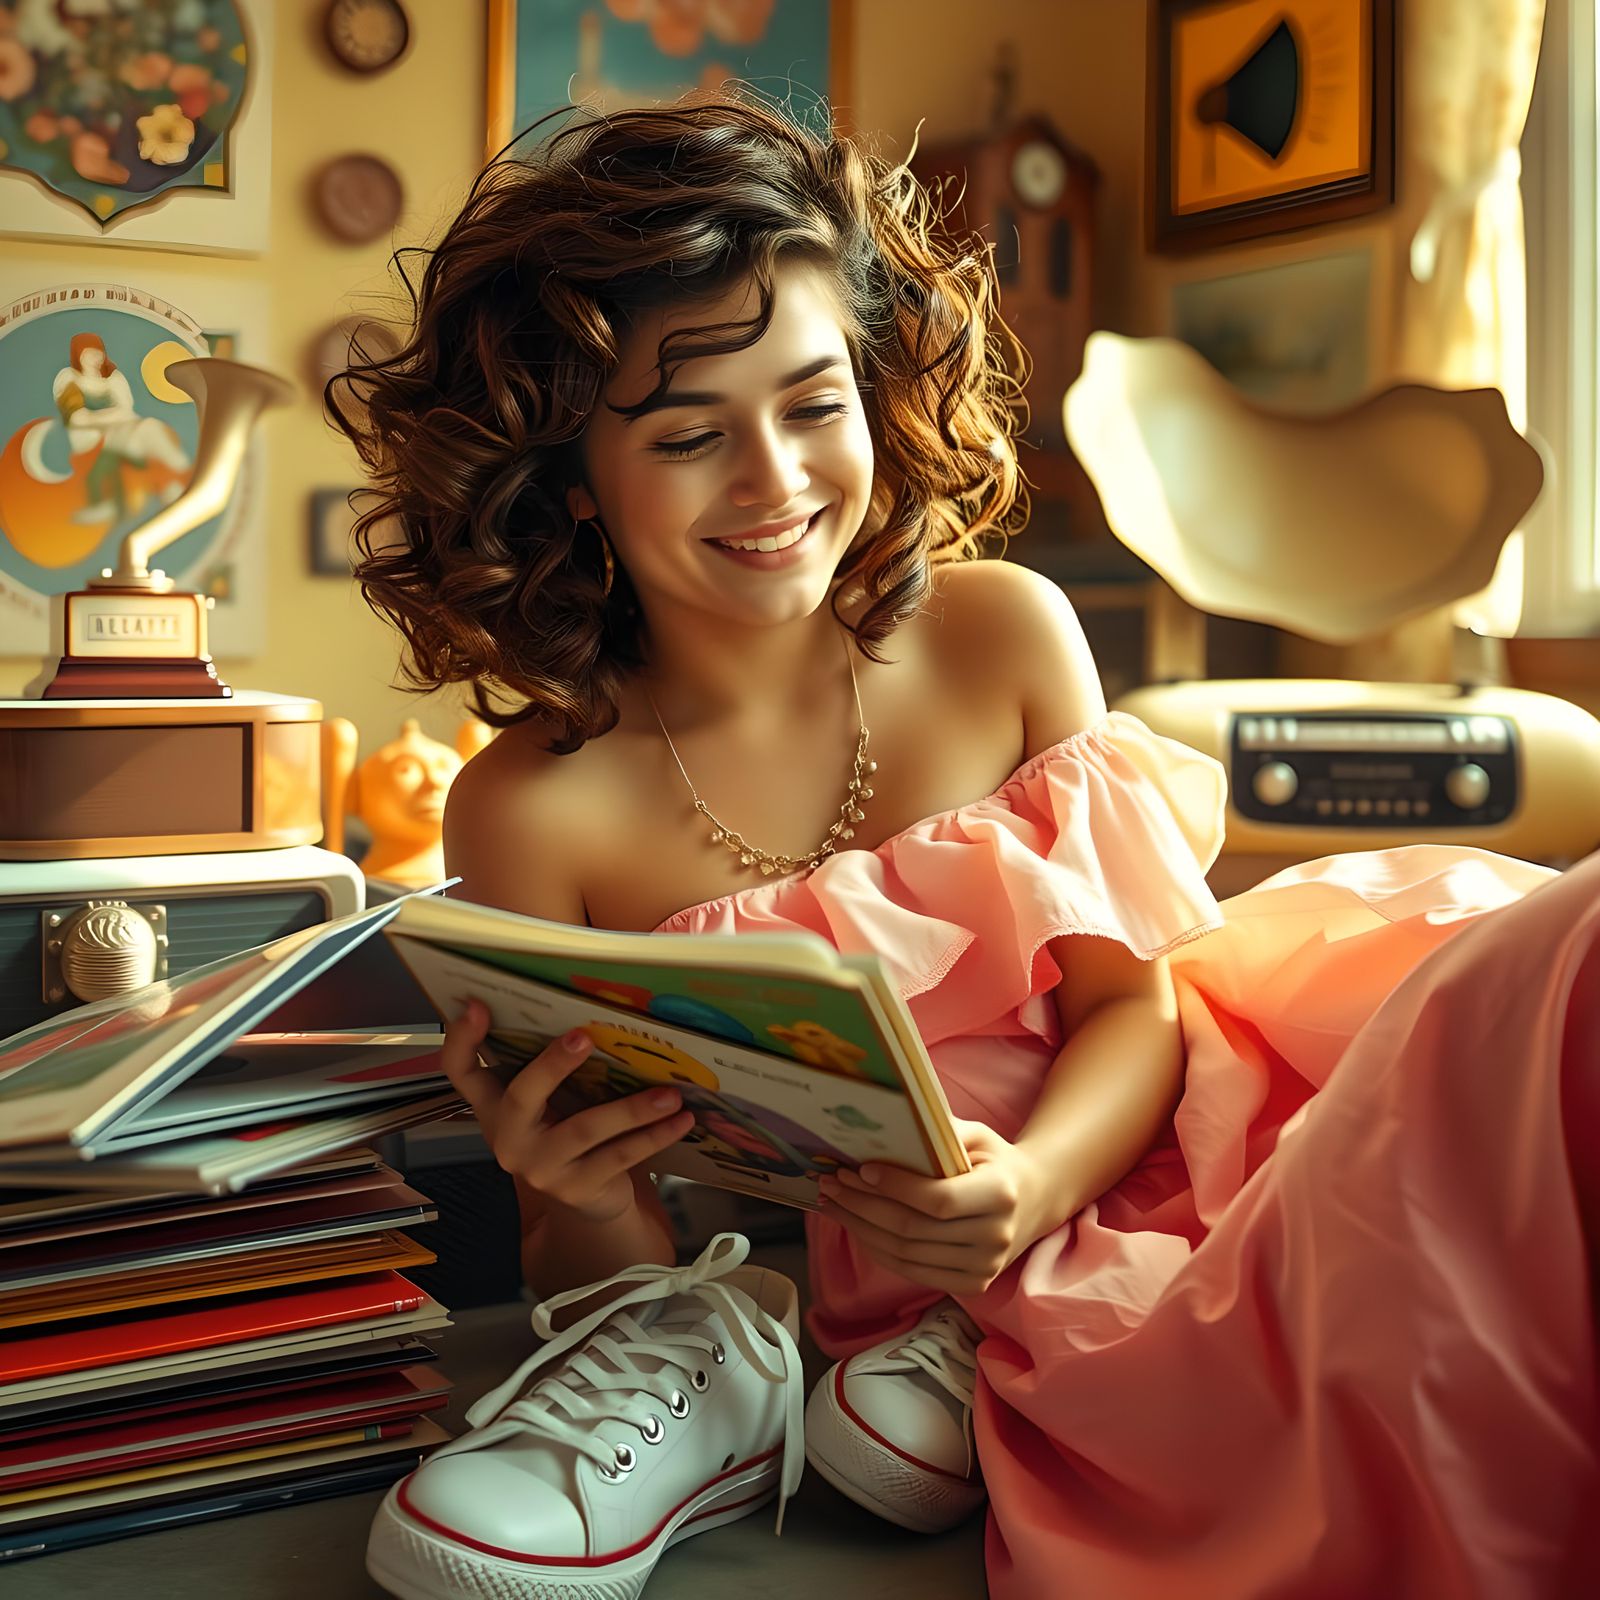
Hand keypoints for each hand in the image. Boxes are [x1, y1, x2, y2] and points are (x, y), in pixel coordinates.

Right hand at [438, 998, 695, 1223]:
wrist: (587, 1200)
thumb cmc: (570, 1131)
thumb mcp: (553, 1100)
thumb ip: (555, 1067)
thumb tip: (596, 1009)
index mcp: (496, 1105)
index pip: (461, 1070)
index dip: (462, 1039)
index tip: (476, 1005)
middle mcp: (509, 1136)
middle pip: (522, 1095)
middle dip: (552, 1064)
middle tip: (583, 1036)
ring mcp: (540, 1166)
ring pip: (585, 1129)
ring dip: (632, 1108)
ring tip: (669, 1093)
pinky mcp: (575, 1188)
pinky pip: (619, 1157)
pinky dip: (654, 1136)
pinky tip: (680, 1120)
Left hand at [815, 1119, 1054, 1296]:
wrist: (1033, 1201)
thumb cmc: (995, 1161)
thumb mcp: (976, 1135)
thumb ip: (938, 1130)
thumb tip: (884, 1121)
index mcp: (1001, 1195)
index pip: (937, 1200)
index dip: (895, 1187)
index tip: (861, 1169)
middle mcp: (995, 1237)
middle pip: (913, 1229)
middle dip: (864, 1205)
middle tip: (832, 1182)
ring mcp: (984, 1267)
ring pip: (905, 1254)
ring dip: (861, 1228)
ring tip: (834, 1202)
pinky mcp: (971, 1285)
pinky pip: (911, 1271)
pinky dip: (877, 1249)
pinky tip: (856, 1226)